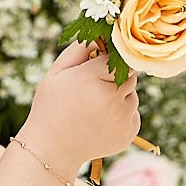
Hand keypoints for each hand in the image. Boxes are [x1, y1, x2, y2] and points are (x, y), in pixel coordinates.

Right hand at [19, 42, 140, 171]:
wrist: (52, 149)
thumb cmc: (52, 106)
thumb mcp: (56, 72)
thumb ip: (79, 49)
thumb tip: (101, 35)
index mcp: (93, 78)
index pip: (116, 57)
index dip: (106, 62)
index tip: (96, 68)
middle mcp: (112, 97)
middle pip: (129, 75)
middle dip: (115, 78)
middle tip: (94, 90)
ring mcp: (122, 117)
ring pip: (132, 95)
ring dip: (119, 97)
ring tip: (95, 108)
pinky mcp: (129, 133)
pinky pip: (133, 114)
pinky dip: (122, 115)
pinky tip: (101, 122)